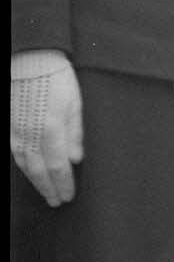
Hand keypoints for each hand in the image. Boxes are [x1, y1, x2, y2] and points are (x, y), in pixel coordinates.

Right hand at [10, 61, 83, 206]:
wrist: (30, 59)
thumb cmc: (57, 79)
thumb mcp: (75, 105)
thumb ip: (75, 134)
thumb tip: (76, 160)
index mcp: (50, 129)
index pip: (57, 166)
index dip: (63, 184)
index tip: (69, 196)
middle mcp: (29, 133)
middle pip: (38, 170)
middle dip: (48, 188)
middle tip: (56, 202)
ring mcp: (15, 129)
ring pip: (24, 162)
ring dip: (35, 180)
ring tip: (45, 192)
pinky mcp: (8, 123)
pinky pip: (15, 151)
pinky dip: (23, 165)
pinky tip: (30, 171)